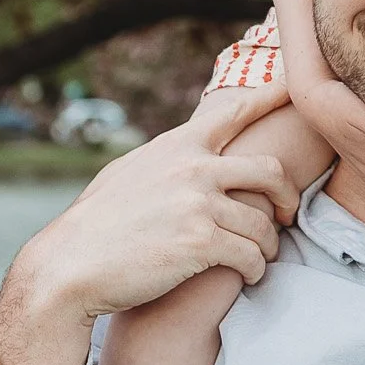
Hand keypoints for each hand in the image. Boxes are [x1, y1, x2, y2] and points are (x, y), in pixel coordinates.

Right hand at [0, 88, 299, 364]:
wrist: (70, 265)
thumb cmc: (96, 225)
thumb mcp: (128, 173)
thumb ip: (165, 160)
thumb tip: (186, 152)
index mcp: (177, 146)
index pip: (235, 113)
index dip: (272, 97)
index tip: (295, 88)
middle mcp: (193, 167)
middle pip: (270, 170)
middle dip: (287, 194)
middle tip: (286, 213)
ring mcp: (198, 204)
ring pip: (263, 223)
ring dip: (268, 245)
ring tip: (260, 258)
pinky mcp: (201, 242)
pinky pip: (251, 256)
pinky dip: (256, 270)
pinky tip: (249, 276)